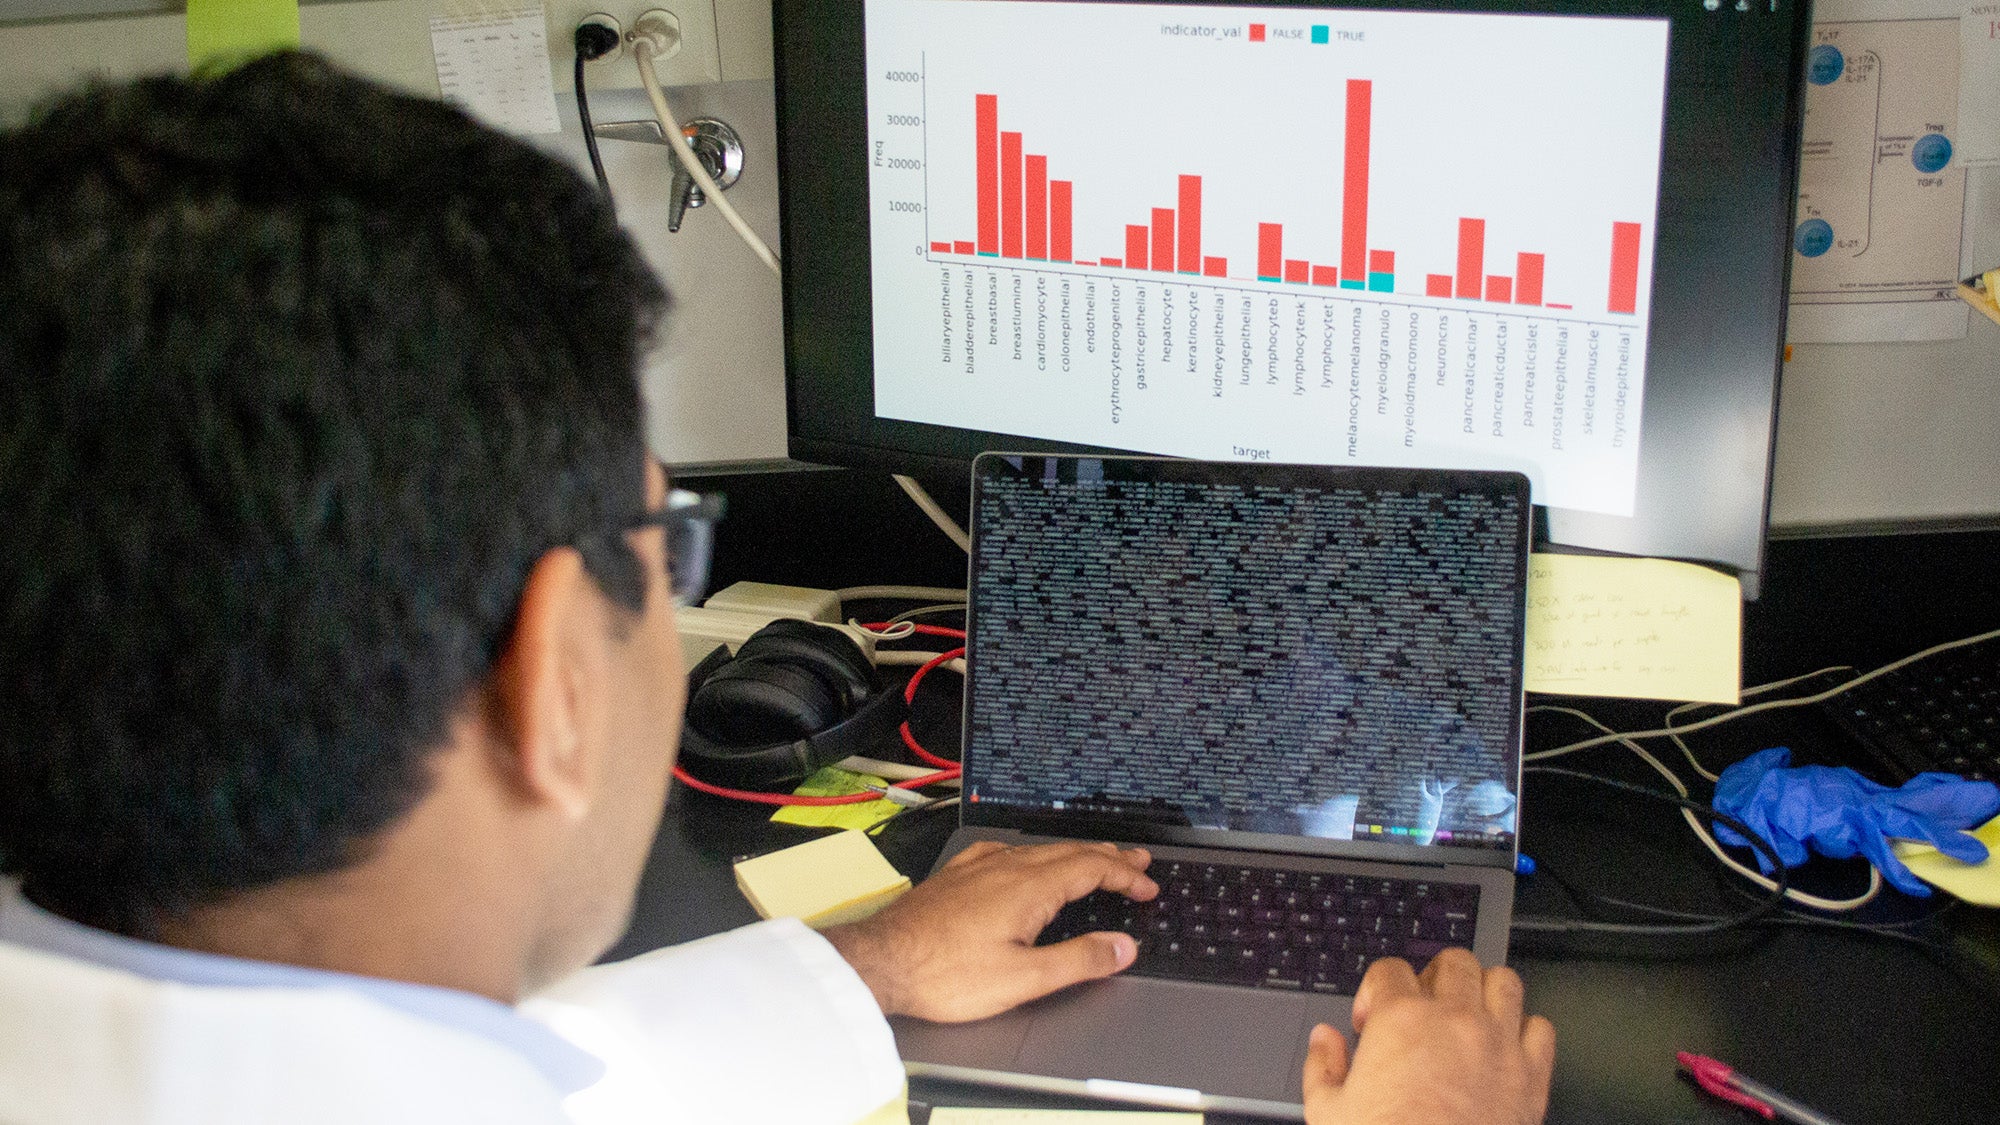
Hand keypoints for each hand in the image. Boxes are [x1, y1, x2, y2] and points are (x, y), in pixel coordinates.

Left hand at [822, 840, 1157, 1021]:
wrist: (881, 962)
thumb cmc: (945, 975)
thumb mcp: (1022, 979)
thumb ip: (1077, 960)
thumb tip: (1122, 947)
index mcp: (1029, 888)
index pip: (1091, 868)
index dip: (1125, 875)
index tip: (1148, 887)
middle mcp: (1005, 867)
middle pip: (1069, 852)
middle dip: (1108, 856)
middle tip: (1137, 860)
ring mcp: (978, 867)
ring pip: (1039, 850)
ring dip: (1074, 854)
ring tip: (1094, 859)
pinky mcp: (956, 876)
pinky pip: (1006, 851)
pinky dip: (1034, 854)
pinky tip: (1025, 860)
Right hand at [1301, 949, 1554, 1124]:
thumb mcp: (1327, 1112)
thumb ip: (1321, 1066)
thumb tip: (1324, 1040)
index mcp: (1400, 1022)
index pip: (1389, 969)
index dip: (1374, 990)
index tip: (1371, 1019)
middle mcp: (1454, 1021)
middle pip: (1453, 961)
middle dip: (1433, 975)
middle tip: (1422, 1005)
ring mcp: (1498, 1044)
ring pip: (1503, 982)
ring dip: (1485, 990)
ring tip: (1469, 1012)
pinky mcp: (1531, 1076)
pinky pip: (1541, 1028)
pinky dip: (1526, 1030)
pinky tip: (1506, 1047)